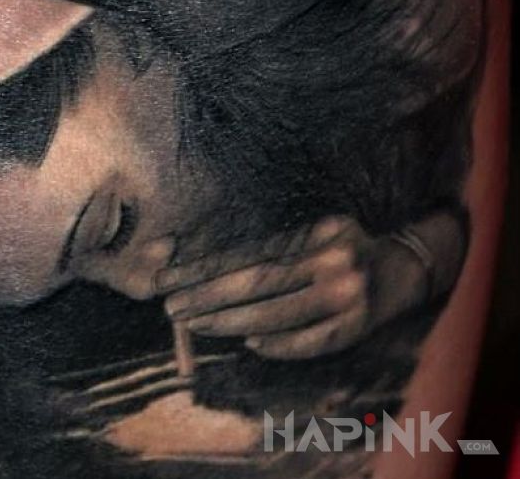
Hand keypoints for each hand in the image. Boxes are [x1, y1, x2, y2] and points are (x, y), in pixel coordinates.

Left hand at [156, 216, 427, 359]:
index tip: (171, 280)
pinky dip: (280, 345)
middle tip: (171, 307)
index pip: (248, 254)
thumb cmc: (345, 247)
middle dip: (208, 297)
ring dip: (231, 323)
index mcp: (314, 236)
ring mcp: (346, 297)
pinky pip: (312, 342)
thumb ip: (275, 248)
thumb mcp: (314, 233)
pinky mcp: (359, 328)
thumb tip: (217, 269)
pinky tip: (250, 343)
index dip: (205, 269)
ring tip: (195, 325)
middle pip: (256, 283)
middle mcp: (330, 262)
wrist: (408, 267)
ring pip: (278, 315)